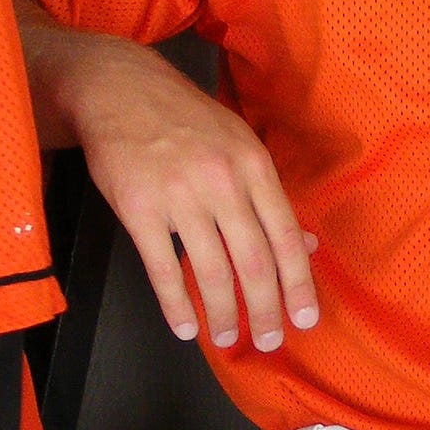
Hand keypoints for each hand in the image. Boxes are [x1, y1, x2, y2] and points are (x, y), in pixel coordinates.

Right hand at [15, 0, 319, 350]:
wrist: (121, 90)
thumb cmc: (187, 121)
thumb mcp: (241, 146)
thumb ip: (271, 198)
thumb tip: (308, 245)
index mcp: (254, 166)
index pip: (285, 236)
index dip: (298, 283)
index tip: (305, 318)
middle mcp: (223, 182)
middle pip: (253, 260)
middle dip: (265, 309)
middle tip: (270, 340)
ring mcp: (179, 195)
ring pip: (210, 270)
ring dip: (223, 313)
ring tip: (228, 339)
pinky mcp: (139, 208)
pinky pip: (161, 268)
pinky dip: (176, 304)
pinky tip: (185, 327)